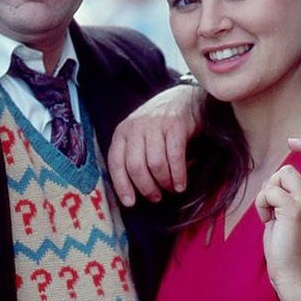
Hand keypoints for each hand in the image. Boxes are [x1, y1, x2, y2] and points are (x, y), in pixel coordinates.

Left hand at [107, 85, 202, 205]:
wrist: (184, 98)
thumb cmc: (159, 124)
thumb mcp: (138, 135)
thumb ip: (132, 154)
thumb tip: (130, 190)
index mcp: (122, 131)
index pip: (115, 162)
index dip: (122, 185)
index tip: (130, 202)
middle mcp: (135, 127)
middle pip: (136, 167)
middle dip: (146, 188)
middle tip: (156, 197)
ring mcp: (155, 124)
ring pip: (155, 164)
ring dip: (164, 182)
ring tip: (171, 189)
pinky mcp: (175, 125)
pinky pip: (174, 157)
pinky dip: (178, 175)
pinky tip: (181, 184)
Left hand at [255, 153, 300, 296]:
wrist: (292, 274)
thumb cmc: (285, 242)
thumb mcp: (287, 211)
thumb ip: (287, 192)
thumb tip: (278, 175)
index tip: (296, 140)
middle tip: (291, 149)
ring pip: (283, 173)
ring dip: (268, 190)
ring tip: (270, 211)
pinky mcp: (295, 210)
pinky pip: (269, 191)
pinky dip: (261, 204)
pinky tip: (267, 220)